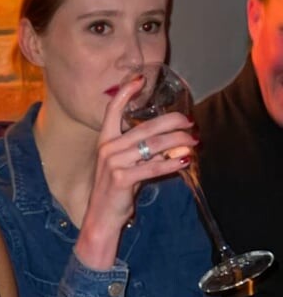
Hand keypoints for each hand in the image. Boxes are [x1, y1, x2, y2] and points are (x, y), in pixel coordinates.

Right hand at [77, 77, 196, 266]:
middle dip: (172, 122)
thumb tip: (172, 141)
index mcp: (105, 140)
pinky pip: (153, 167)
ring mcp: (113, 162)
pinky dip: (172, 164)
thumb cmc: (115, 190)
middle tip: (190, 122)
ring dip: (178, 142)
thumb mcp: (124, 165)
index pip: (113, 110)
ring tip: (194, 141)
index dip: (126, 92)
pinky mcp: (122, 178)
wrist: (101, 218)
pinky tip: (186, 161)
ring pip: (153, 145)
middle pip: (145, 126)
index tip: (140, 78)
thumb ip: (141, 150)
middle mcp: (107, 147)